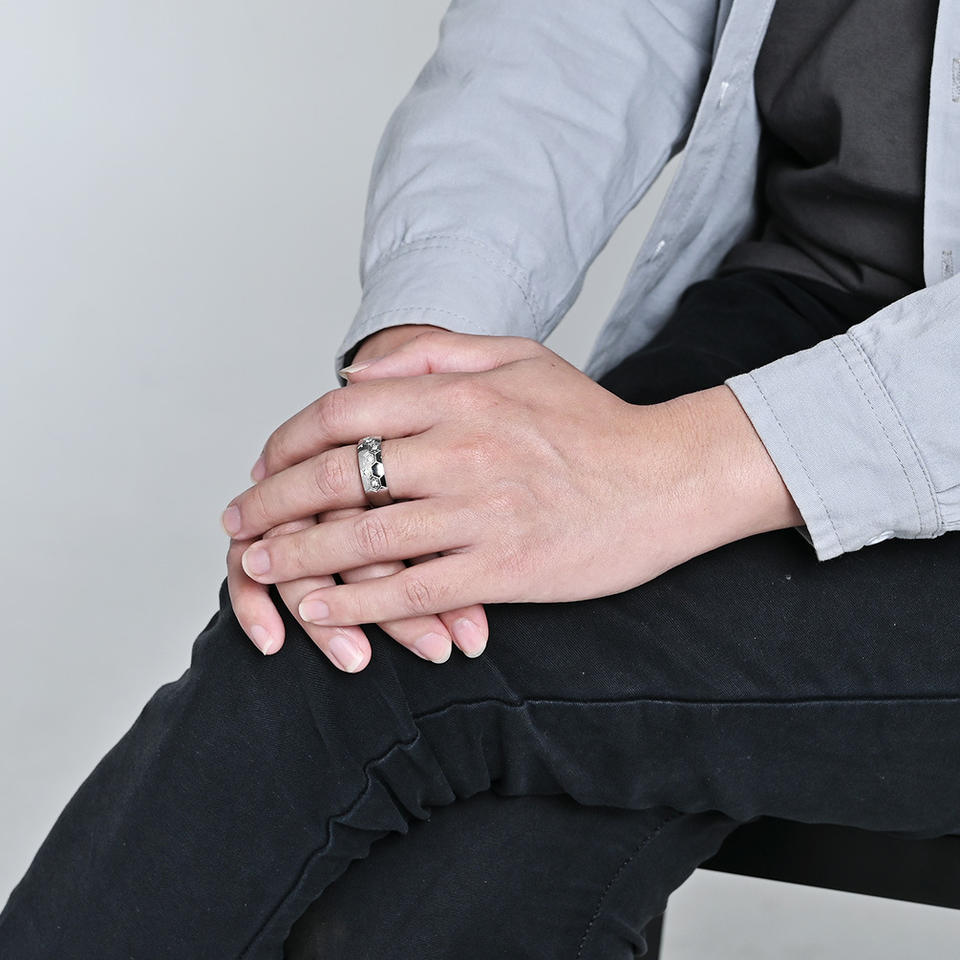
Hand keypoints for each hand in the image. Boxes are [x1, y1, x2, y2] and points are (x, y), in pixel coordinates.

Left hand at [221, 330, 801, 657]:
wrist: (669, 477)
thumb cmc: (595, 421)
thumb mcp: (521, 357)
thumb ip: (437, 353)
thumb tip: (358, 373)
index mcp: (460, 396)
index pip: (342, 413)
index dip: (288, 441)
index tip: (265, 465)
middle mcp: (461, 449)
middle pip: (336, 475)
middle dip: (272, 500)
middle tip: (238, 522)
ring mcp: (481, 512)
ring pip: (363, 539)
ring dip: (297, 556)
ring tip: (258, 566)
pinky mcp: (505, 567)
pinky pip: (413, 591)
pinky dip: (359, 604)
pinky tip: (323, 610)